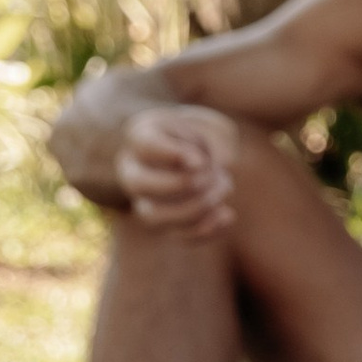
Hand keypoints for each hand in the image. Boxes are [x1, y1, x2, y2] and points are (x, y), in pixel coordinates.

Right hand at [113, 101, 242, 236]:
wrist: (192, 156)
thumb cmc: (196, 137)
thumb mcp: (201, 124)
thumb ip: (196, 143)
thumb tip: (196, 166)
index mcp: (141, 137)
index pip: (146, 145)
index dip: (174, 155)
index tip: (201, 162)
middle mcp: (134, 171)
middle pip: (138, 184)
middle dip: (181, 184)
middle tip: (211, 176)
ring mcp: (145, 201)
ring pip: (154, 217)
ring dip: (195, 208)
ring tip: (225, 187)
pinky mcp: (166, 224)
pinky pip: (177, 236)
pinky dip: (206, 231)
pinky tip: (228, 215)